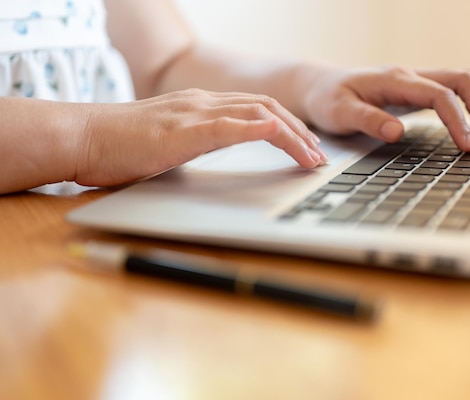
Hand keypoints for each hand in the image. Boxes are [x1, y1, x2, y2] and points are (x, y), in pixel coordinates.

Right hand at [74, 89, 326, 186]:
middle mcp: (204, 102)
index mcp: (201, 106)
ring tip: (313, 156)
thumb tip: (214, 158)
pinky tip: (282, 137)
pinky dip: (262, 129)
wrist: (82, 136)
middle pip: (267, 106)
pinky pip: (232, 125)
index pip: (256, 108)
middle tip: (319, 154)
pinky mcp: (185, 130)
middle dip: (300, 131)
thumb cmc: (119, 145)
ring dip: (293, 134)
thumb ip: (195, 144)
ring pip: (259, 113)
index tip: (306, 147)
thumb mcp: (169, 143)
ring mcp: (195, 113)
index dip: (288, 126)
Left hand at [302, 66, 469, 151]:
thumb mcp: (339, 113)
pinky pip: (451, 92)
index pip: (440, 95)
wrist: (319, 86)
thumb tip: (397, 133)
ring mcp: (415, 82)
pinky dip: (466, 107)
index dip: (458, 121)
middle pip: (463, 79)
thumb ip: (368, 121)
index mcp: (395, 80)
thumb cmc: (327, 99)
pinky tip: (466, 130)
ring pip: (461, 82)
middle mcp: (410, 76)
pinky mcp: (415, 91)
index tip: (466, 147)